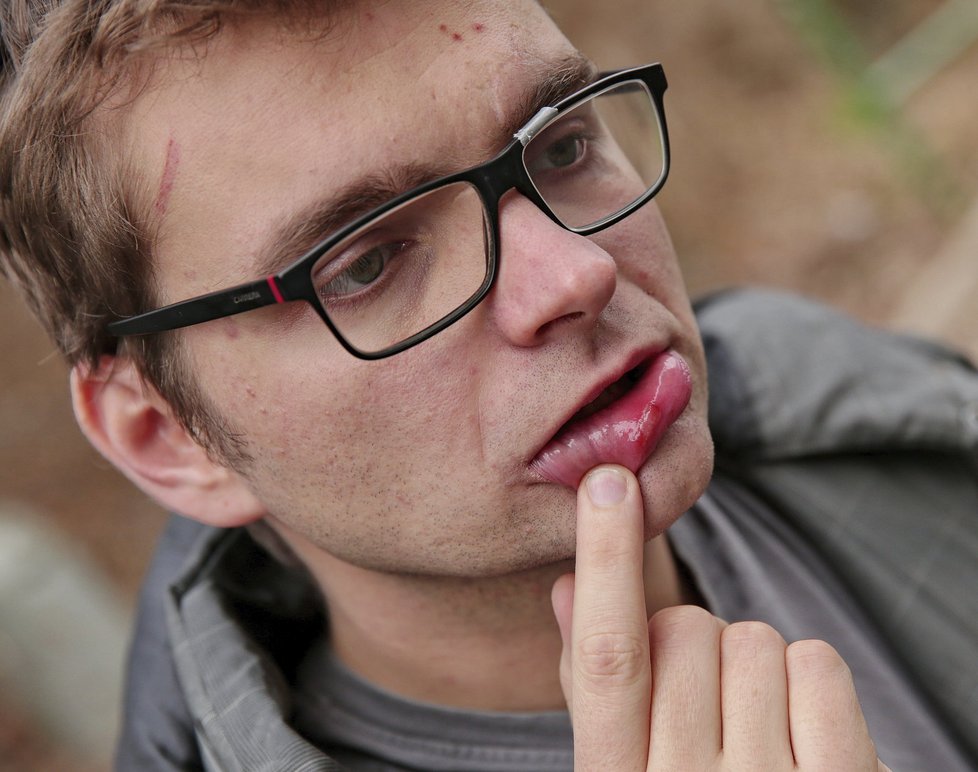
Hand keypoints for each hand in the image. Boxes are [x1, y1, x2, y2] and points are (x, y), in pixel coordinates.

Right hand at [550, 464, 889, 770]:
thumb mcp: (622, 766)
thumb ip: (591, 684)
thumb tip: (565, 586)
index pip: (608, 657)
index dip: (604, 563)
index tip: (608, 484)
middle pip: (686, 631)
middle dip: (693, 642)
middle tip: (703, 701)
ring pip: (751, 639)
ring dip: (751, 663)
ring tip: (750, 724)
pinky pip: (815, 662)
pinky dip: (807, 676)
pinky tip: (796, 728)